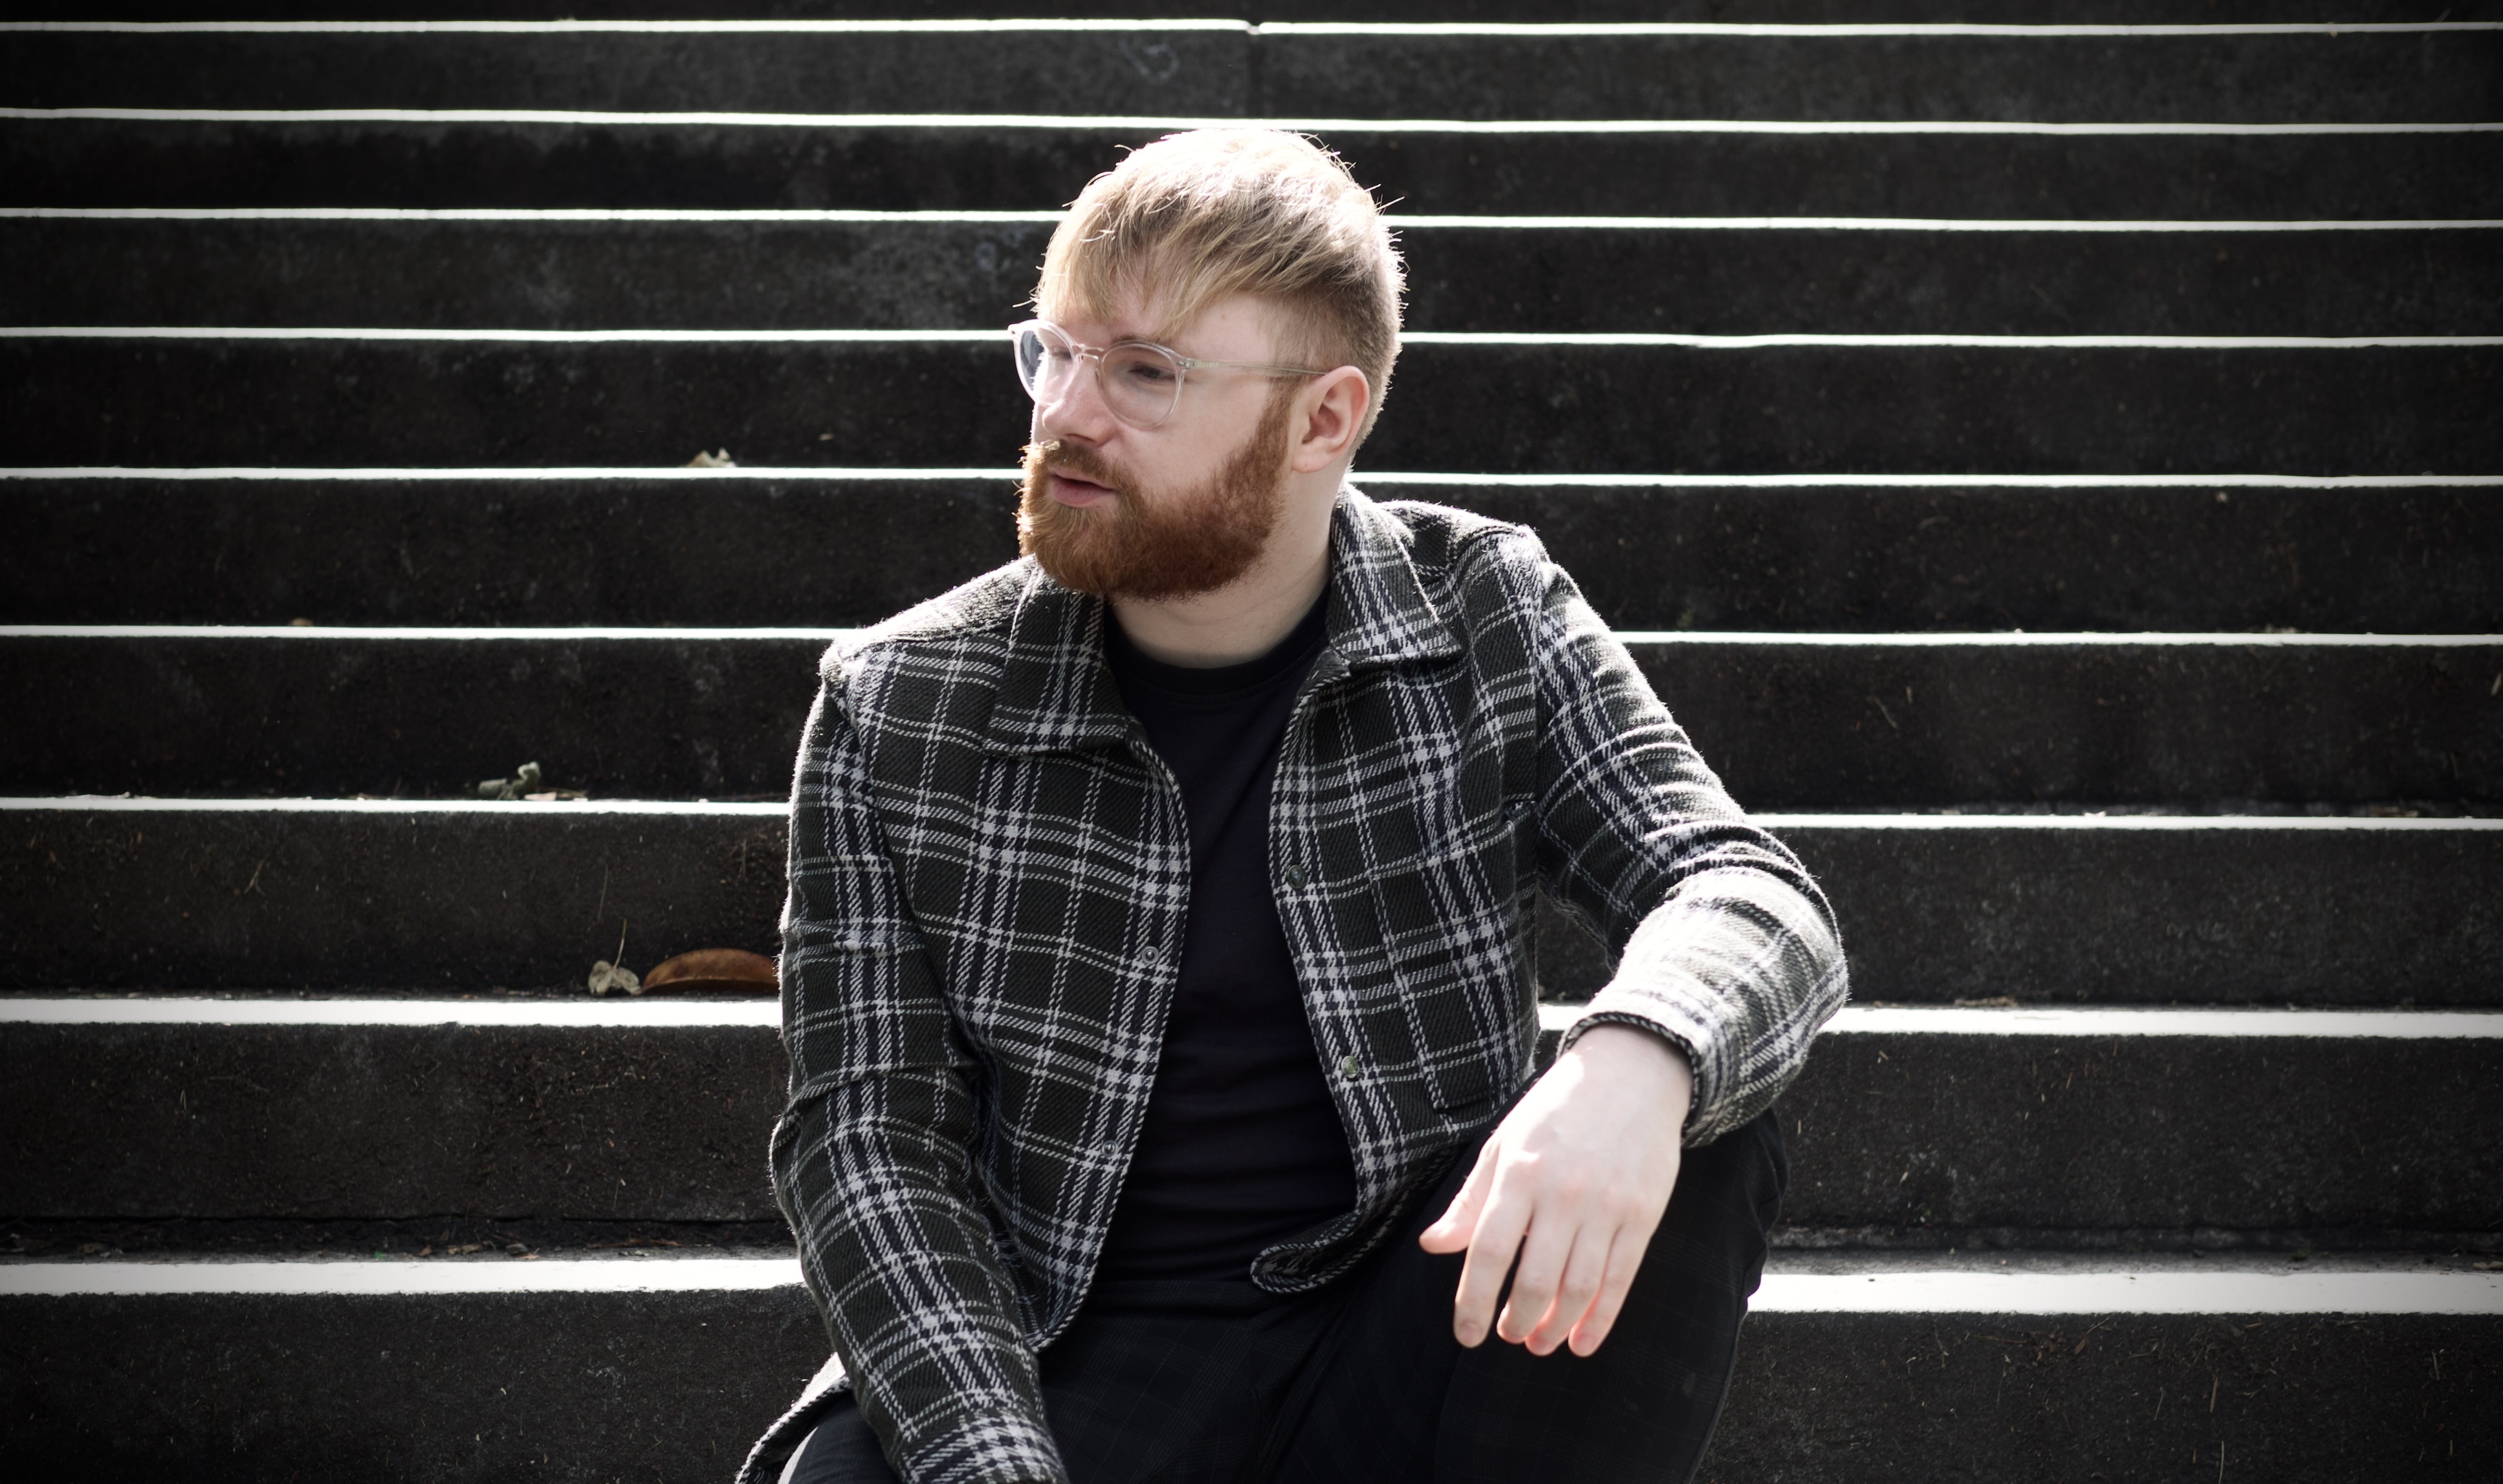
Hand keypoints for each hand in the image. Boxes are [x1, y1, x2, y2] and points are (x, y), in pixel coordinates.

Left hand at [1417, 1024, 1692, 1356]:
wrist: (1632, 1075)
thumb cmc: (1557, 1111)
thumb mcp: (1503, 1143)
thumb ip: (1471, 1200)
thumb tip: (1433, 1245)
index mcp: (1520, 1172)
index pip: (1490, 1250)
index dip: (1474, 1299)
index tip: (1466, 1334)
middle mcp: (1563, 1192)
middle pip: (1535, 1279)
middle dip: (1517, 1320)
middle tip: (1507, 1335)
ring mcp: (1607, 1205)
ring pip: (1579, 1286)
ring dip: (1555, 1325)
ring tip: (1538, 1343)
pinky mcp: (1643, 1214)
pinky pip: (1621, 1278)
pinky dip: (1601, 1318)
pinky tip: (1582, 1340)